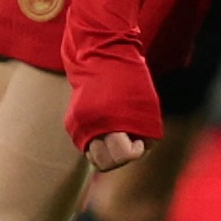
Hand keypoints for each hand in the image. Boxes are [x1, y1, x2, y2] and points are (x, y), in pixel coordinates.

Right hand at [63, 48, 161, 168]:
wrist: (99, 56)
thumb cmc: (130, 81)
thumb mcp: (148, 107)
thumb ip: (144, 132)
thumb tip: (136, 150)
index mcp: (110, 120)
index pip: (123, 155)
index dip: (134, 151)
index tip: (137, 138)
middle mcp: (89, 126)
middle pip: (104, 164)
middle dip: (119, 157)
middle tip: (127, 140)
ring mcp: (77, 124)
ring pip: (94, 157)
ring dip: (107, 152)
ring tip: (116, 134)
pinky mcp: (71, 122)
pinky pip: (87, 143)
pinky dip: (98, 140)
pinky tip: (105, 123)